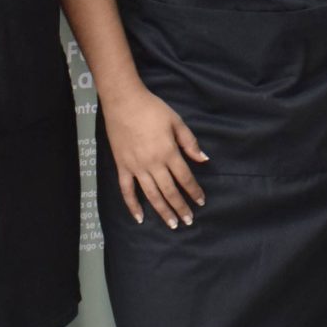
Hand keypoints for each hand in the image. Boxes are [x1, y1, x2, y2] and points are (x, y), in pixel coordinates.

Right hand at [101, 85, 206, 226]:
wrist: (123, 102)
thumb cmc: (153, 109)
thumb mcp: (176, 122)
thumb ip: (190, 143)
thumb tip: (204, 160)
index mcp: (168, 152)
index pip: (185, 178)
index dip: (194, 191)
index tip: (201, 202)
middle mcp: (153, 164)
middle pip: (170, 191)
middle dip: (181, 207)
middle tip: (189, 220)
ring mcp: (136, 167)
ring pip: (151, 195)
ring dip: (163, 211)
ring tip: (172, 224)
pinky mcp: (122, 166)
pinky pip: (126, 190)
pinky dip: (132, 206)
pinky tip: (140, 218)